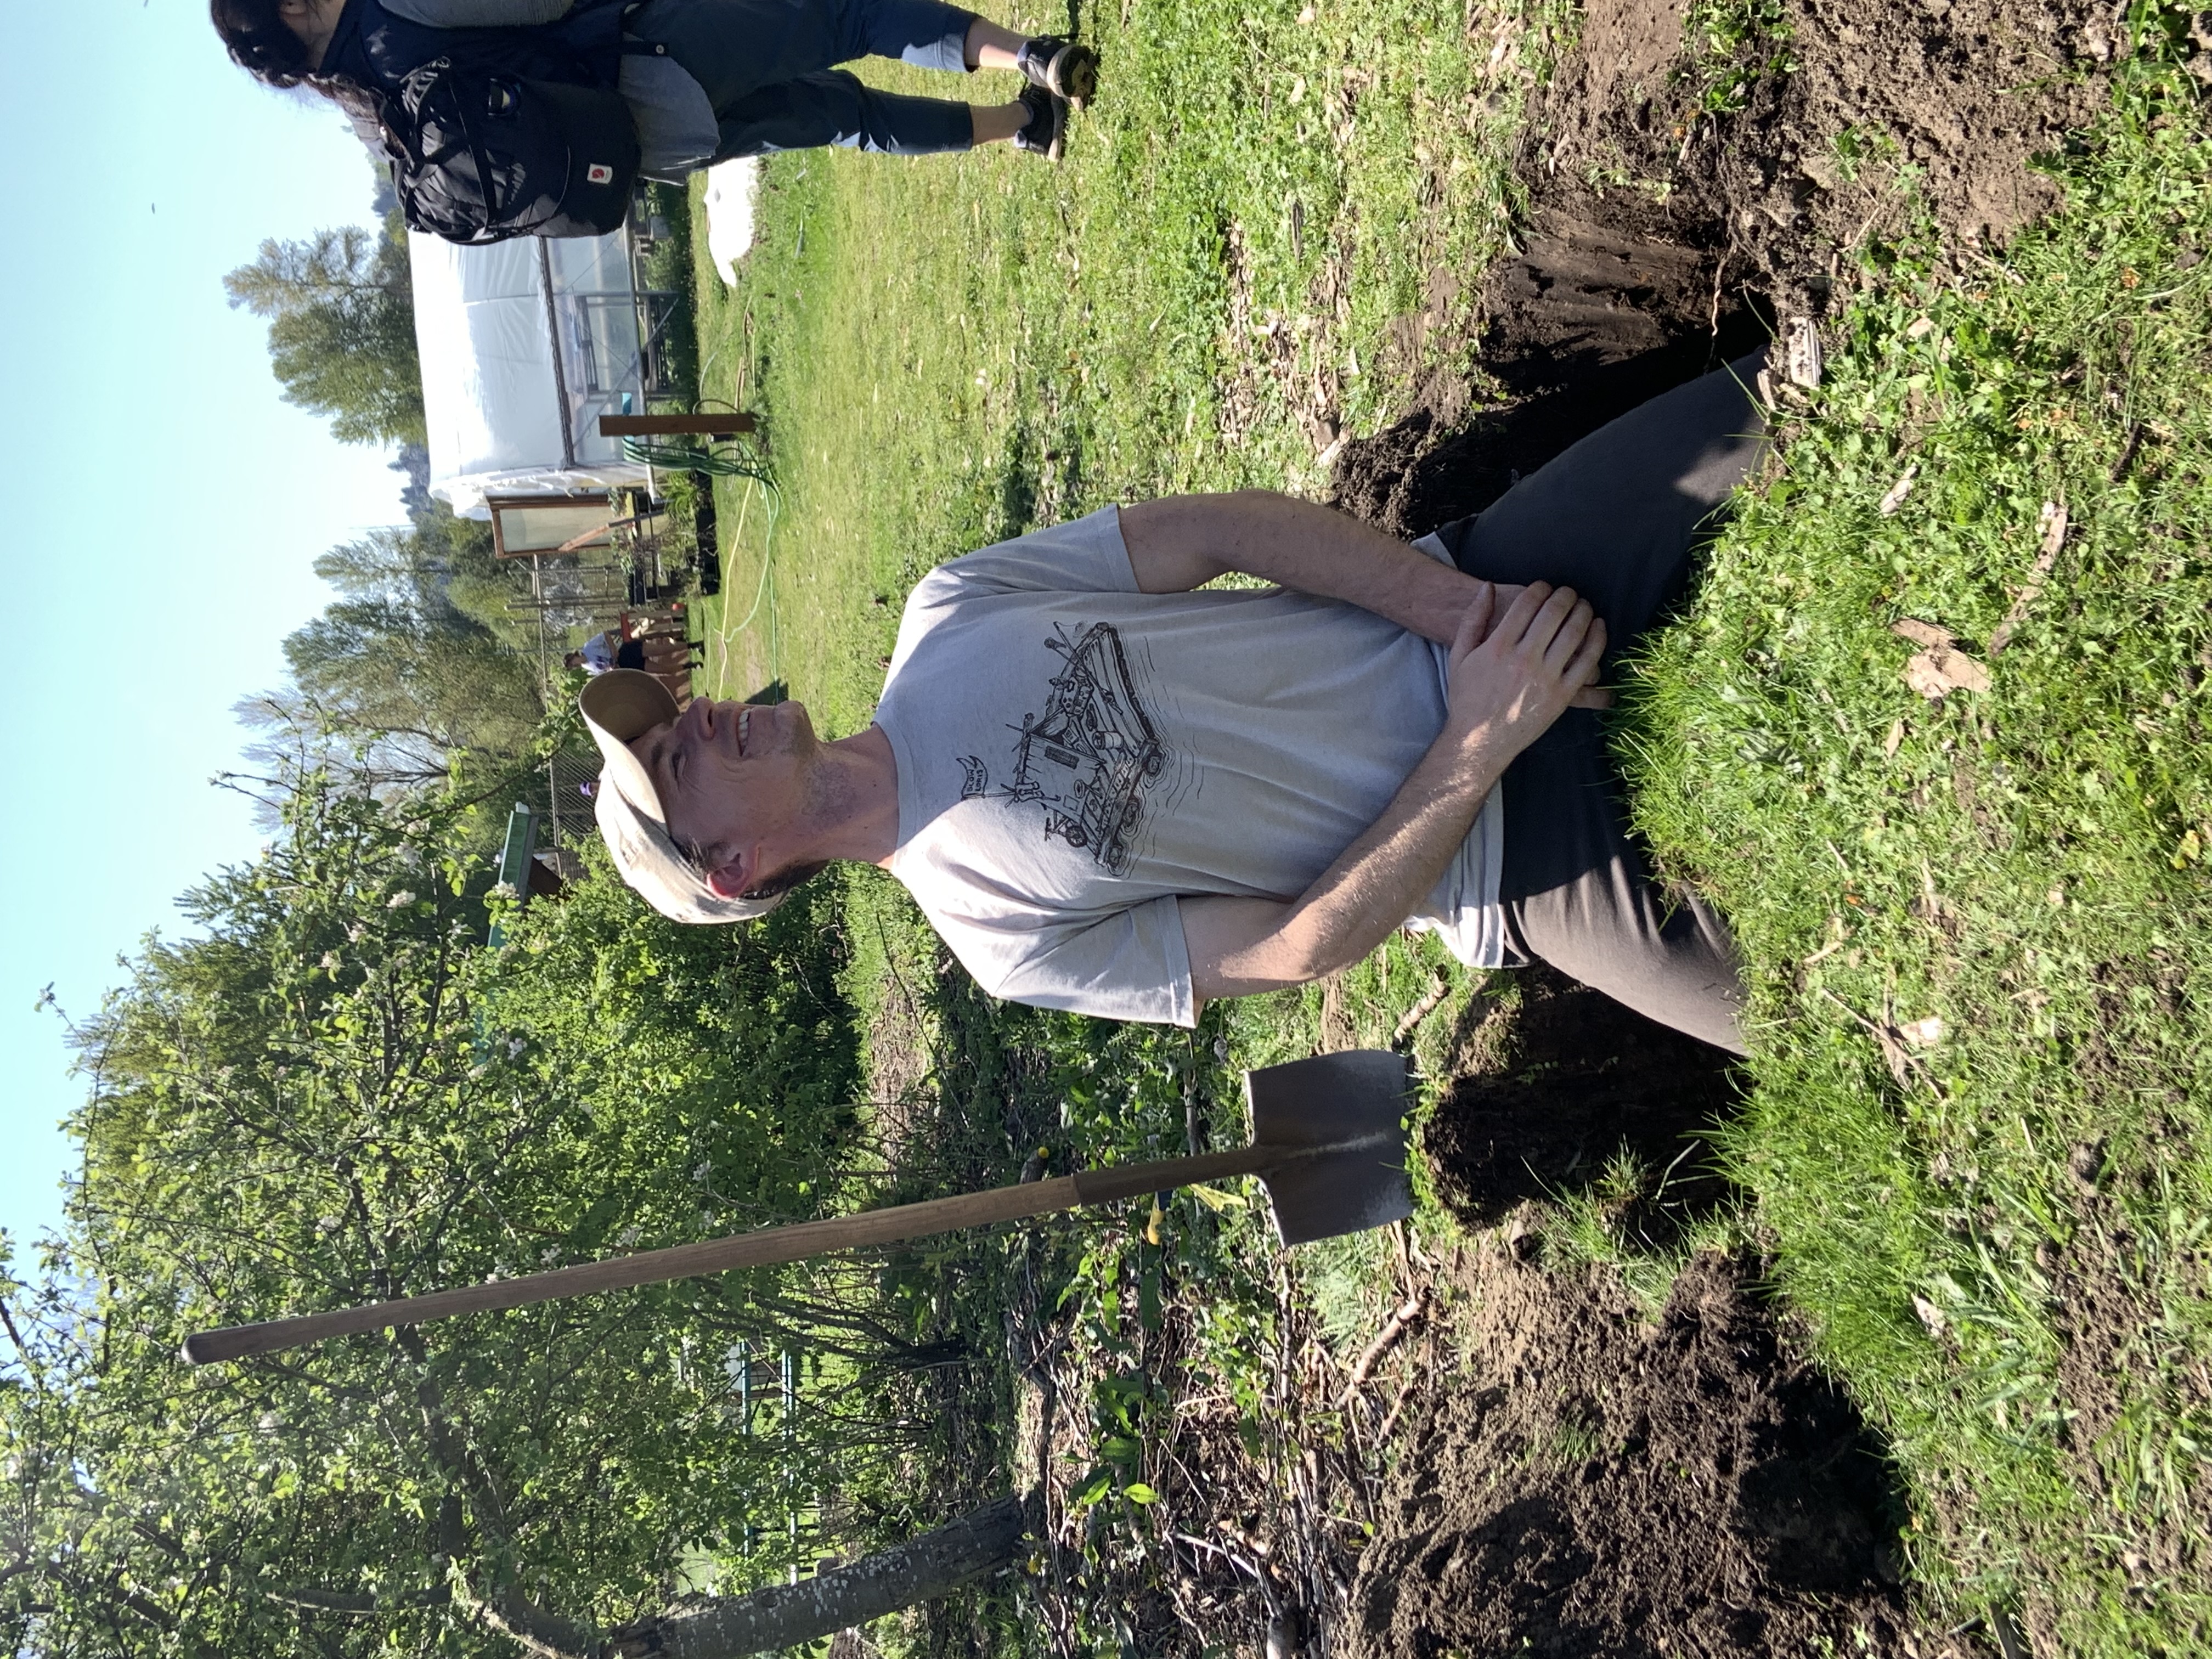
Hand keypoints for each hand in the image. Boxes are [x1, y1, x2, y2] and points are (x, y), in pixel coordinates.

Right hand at [1426, 579, 1610, 707]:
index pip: (1528, 603)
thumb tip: (1487, 588)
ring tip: (1583, 605)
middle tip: (1568, 592)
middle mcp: (1523, 660)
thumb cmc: (1466, 698)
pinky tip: (1598, 627)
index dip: (1540, 588)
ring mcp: (1545, 678)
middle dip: (1565, 595)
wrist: (1477, 742)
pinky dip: (1597, 639)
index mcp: (1498, 646)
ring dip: (1583, 611)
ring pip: (1574, 632)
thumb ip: (1473, 619)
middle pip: (1554, 612)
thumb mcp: (1459, 656)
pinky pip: (1587, 661)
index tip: (1545, 587)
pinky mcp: (1562, 696)